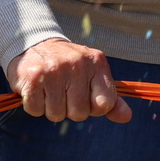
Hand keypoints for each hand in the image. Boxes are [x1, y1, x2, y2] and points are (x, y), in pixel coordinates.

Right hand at [6, 37, 131, 123]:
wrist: (35, 44)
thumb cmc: (68, 67)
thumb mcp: (93, 76)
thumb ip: (110, 98)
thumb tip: (127, 117)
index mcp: (96, 63)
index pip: (105, 104)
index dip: (93, 108)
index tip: (85, 97)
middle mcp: (77, 63)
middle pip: (79, 113)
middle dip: (68, 109)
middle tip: (62, 91)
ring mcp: (54, 69)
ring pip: (56, 115)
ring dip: (49, 108)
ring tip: (48, 89)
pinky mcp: (32, 76)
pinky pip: (35, 110)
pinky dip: (33, 105)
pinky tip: (36, 89)